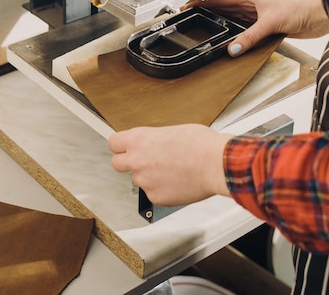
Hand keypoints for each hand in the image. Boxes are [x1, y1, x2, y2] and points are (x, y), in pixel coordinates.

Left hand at [108, 124, 231, 206]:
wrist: (215, 163)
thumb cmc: (200, 144)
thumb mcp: (171, 131)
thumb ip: (154, 140)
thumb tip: (153, 145)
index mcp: (139, 140)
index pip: (114, 143)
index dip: (120, 145)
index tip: (124, 147)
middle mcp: (137, 160)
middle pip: (117, 164)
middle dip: (127, 162)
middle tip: (142, 161)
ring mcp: (145, 181)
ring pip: (138, 180)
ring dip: (149, 176)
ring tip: (171, 170)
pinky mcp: (156, 197)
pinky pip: (153, 193)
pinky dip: (162, 189)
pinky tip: (177, 182)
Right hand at [186, 0, 328, 56]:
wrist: (317, 16)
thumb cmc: (298, 9)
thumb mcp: (269, 23)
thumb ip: (250, 37)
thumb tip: (232, 48)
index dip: (203, 1)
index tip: (189, 4)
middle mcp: (253, 4)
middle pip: (224, 7)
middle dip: (207, 11)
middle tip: (192, 16)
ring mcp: (259, 14)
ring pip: (234, 17)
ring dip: (221, 21)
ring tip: (206, 25)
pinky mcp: (267, 24)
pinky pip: (245, 28)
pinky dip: (235, 32)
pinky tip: (231, 37)